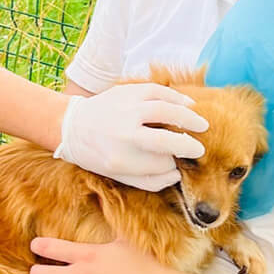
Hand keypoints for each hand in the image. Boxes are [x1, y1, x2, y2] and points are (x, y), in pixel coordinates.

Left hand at [54, 82, 207, 188]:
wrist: (72, 126)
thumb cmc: (99, 155)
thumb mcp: (119, 176)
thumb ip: (149, 181)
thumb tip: (177, 175)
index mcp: (121, 159)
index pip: (160, 164)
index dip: (174, 164)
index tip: (179, 163)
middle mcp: (124, 135)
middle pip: (166, 141)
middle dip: (188, 146)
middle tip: (201, 149)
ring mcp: (125, 110)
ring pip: (165, 111)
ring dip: (188, 118)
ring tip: (202, 124)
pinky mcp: (126, 92)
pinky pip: (157, 92)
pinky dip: (176, 97)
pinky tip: (188, 105)